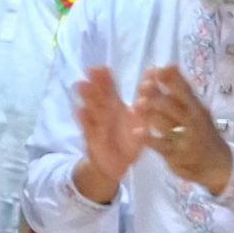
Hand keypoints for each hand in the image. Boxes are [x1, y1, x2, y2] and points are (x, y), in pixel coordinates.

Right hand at [71, 66, 147, 202]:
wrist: (116, 164)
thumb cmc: (129, 139)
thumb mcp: (140, 121)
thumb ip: (144, 101)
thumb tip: (153, 74)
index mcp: (116, 107)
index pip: (111, 89)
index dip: (107, 79)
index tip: (103, 67)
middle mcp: (105, 114)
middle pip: (99, 96)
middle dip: (96, 84)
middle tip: (92, 70)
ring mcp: (98, 125)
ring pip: (92, 109)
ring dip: (87, 98)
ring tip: (81, 85)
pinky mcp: (93, 140)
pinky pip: (89, 129)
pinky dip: (85, 121)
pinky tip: (80, 111)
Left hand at [133, 66, 232, 194]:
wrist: (219, 165)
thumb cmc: (202, 133)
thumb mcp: (196, 111)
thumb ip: (181, 92)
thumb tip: (167, 65)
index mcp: (196, 107)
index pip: (185, 90)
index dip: (172, 79)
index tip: (158, 68)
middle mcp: (193, 121)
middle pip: (174, 105)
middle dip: (159, 95)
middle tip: (143, 85)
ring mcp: (185, 138)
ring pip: (167, 123)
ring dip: (152, 113)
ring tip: (137, 103)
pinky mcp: (176, 155)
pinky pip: (161, 145)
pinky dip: (149, 139)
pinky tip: (137, 132)